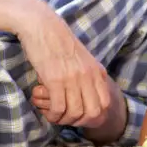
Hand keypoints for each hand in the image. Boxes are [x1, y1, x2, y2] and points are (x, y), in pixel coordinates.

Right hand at [16, 7, 111, 128]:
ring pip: (75, 113)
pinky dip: (53, 115)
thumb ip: (88, 74)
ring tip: (54, 115)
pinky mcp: (55, 80)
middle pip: (93, 113)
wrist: (41, 25)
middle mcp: (88, 76)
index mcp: (97, 71)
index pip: (105, 104)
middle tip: (66, 118)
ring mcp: (73, 78)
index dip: (93, 115)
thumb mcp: (81, 58)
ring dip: (64, 119)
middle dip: (79, 121)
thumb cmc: (58, 40)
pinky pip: (59, 108)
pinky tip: (47, 111)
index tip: (79, 115)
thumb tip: (87, 94)